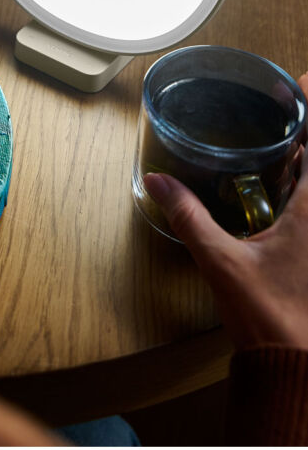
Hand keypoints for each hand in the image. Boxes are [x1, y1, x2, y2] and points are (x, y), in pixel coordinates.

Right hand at [144, 73, 307, 351]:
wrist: (297, 366)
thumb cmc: (270, 316)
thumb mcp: (221, 262)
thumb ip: (188, 217)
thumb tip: (157, 182)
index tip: (301, 83)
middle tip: (290, 104)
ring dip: (307, 158)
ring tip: (290, 136)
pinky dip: (305, 181)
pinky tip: (290, 183)